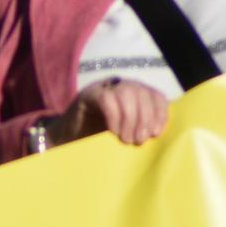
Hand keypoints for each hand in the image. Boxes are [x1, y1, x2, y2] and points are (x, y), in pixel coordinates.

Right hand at [55, 78, 169, 146]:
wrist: (65, 139)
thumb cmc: (98, 139)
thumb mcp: (126, 132)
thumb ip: (140, 128)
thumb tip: (158, 134)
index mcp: (134, 94)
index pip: (155, 95)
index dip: (160, 113)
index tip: (155, 133)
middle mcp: (121, 86)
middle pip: (143, 92)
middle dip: (145, 118)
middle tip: (138, 141)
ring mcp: (104, 87)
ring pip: (127, 93)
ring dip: (131, 118)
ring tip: (126, 139)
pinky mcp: (89, 94)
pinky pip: (107, 99)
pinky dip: (114, 117)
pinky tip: (113, 132)